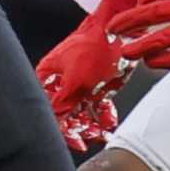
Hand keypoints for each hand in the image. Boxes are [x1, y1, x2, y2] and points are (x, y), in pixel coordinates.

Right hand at [34, 4, 127, 154]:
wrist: (120, 30)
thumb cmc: (93, 46)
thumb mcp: (75, 78)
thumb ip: (63, 102)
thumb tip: (55, 120)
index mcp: (49, 77)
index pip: (49, 109)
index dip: (61, 128)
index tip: (76, 141)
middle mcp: (62, 83)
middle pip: (65, 114)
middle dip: (78, 128)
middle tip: (90, 138)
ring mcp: (80, 84)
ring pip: (82, 113)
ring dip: (91, 125)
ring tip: (101, 134)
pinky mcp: (97, 85)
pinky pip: (97, 107)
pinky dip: (103, 116)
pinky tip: (108, 123)